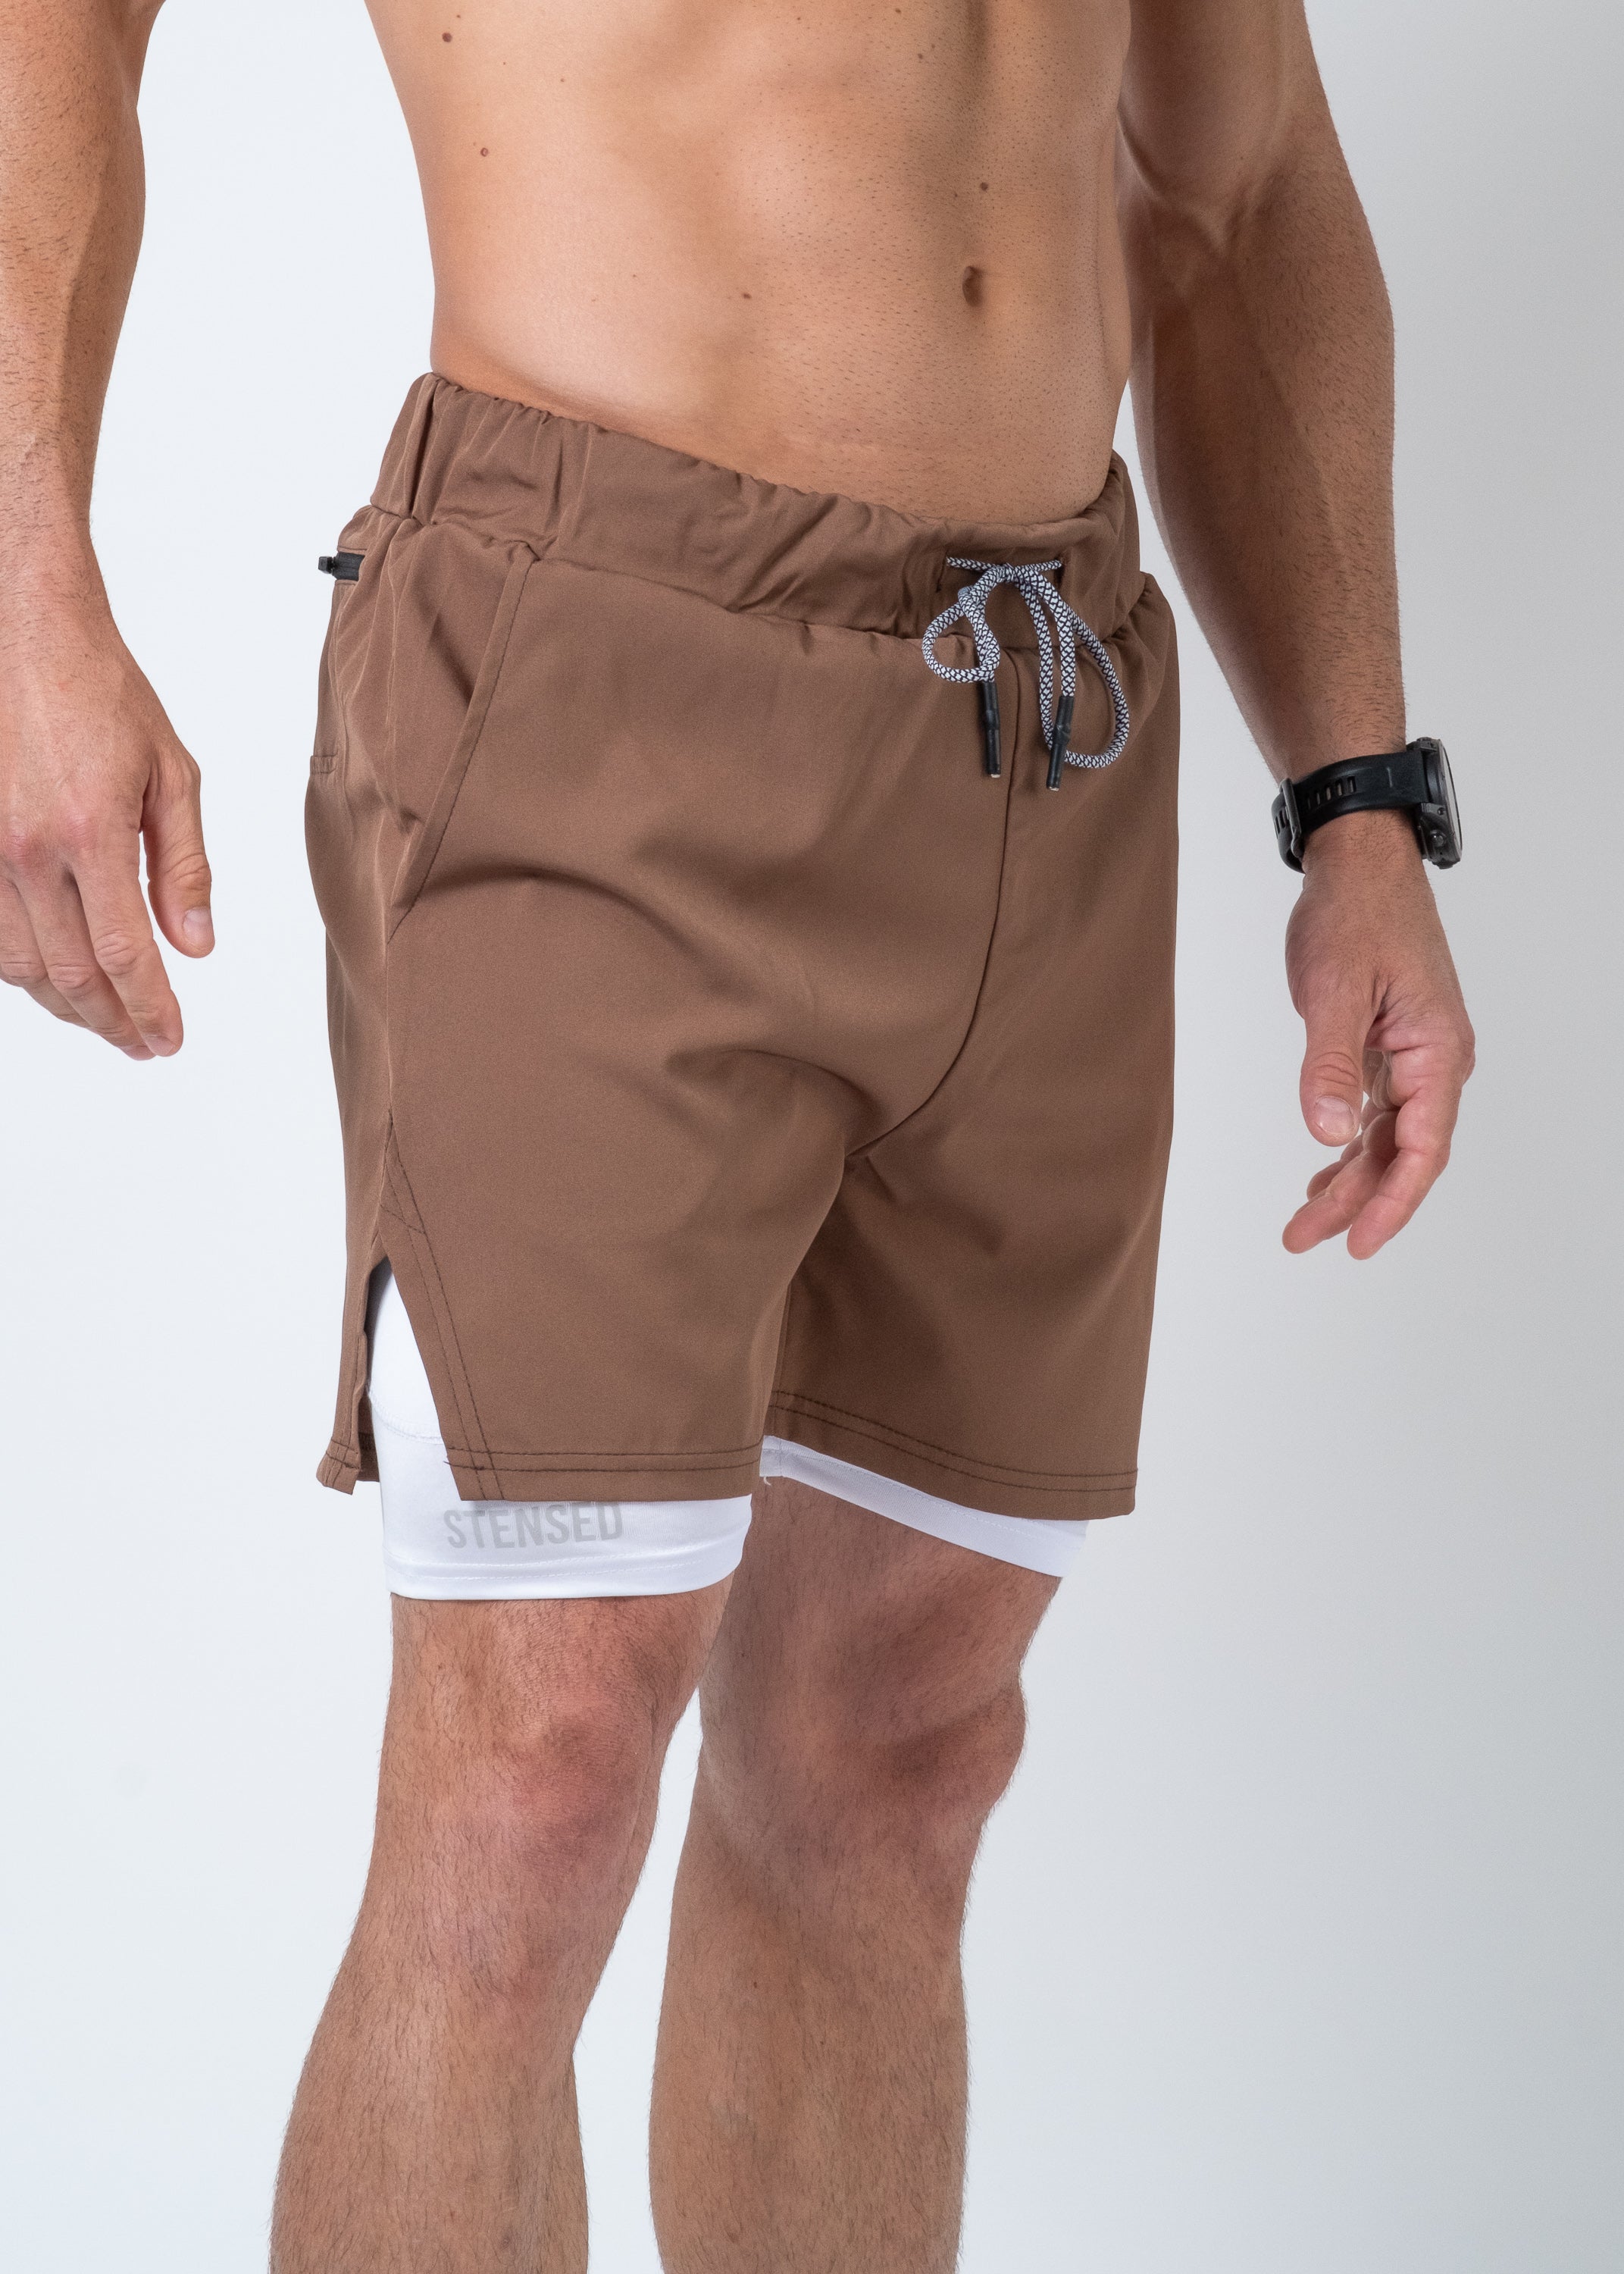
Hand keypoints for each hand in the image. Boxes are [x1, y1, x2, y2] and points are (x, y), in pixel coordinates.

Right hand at [0, 597, 211, 1057]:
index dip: (149, 1009)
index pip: (124, 954)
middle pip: (69, 974)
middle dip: (112, 1021)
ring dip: (64, 1004)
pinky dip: (22, 966)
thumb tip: (196, 946)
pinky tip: (54, 974)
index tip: (170, 1039)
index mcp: (90, 833)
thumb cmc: (101, 692)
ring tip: (105, 1018)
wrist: (22, 633)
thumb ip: (184, 865)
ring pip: (19, 964)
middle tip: (144, 1044)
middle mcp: (25, 849)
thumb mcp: (171, 773)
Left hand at [1282, 809, 1473, 1257]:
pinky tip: (1324, 1169)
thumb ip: (1331, 1065)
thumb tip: (1327, 1133)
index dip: (1390, 1203)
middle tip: (1300, 1239)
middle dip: (1354, 1202)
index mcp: (1437, 1051)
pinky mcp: (1390, 1046)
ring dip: (1349, 1180)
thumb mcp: (1335, 990)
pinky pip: (1377, 1113)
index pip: (1422, 1150)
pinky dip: (1349, 1145)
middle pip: (1402, 1154)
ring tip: (1304, 1222)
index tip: (1357, 1243)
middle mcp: (1435, 1061)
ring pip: (1388, 1138)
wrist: (1359, 862)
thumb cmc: (1355, 914)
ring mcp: (1414, 1055)